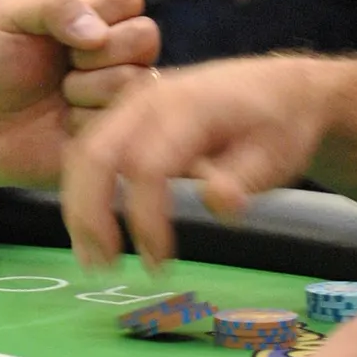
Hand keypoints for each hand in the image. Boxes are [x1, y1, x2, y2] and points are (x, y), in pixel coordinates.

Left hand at [0, 0, 158, 194]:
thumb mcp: (9, 16)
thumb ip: (52, 4)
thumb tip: (100, 33)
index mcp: (97, 8)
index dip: (95, 10)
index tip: (59, 29)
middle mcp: (120, 44)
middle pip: (144, 35)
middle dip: (92, 53)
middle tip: (64, 63)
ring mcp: (125, 86)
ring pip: (136, 79)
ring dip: (85, 88)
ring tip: (63, 92)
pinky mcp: (123, 126)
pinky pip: (126, 119)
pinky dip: (85, 119)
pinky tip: (67, 119)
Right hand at [60, 53, 331, 268]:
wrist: (278, 89)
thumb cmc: (278, 127)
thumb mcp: (276, 157)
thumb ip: (243, 181)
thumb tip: (218, 204)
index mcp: (187, 107)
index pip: (147, 165)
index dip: (145, 218)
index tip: (159, 264)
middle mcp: (147, 99)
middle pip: (96, 153)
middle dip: (90, 213)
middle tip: (104, 268)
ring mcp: (130, 103)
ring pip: (82, 152)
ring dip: (78, 207)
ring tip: (93, 258)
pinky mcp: (123, 115)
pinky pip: (88, 149)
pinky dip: (81, 191)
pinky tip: (93, 229)